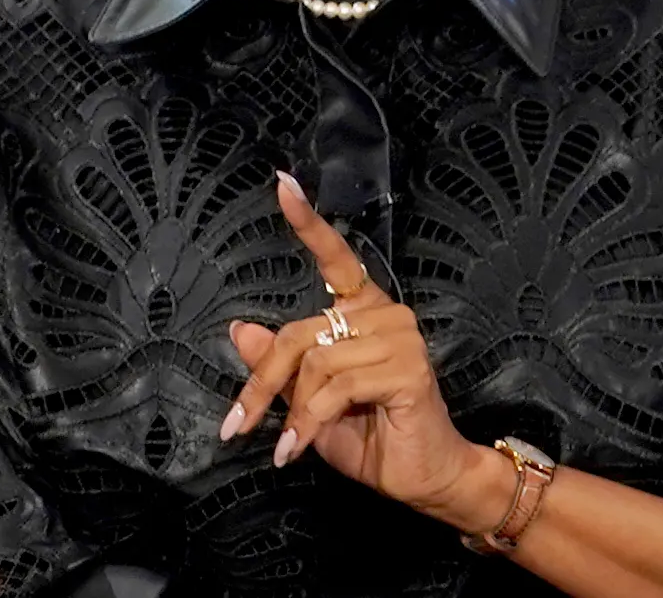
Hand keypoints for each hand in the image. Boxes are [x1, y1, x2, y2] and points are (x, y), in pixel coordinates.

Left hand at [220, 171, 509, 530]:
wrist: (425, 478)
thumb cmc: (373, 438)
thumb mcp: (309, 402)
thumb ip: (280, 366)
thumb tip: (238, 330)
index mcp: (365, 311)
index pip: (337, 258)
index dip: (309, 222)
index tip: (283, 184)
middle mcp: (386, 314)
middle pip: (300, 332)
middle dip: (262, 383)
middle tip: (237, 424)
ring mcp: (401, 338)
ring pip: (316, 364)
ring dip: (291, 412)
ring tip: (286, 445)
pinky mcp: (407, 369)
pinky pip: (336, 388)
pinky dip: (308, 422)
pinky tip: (297, 448)